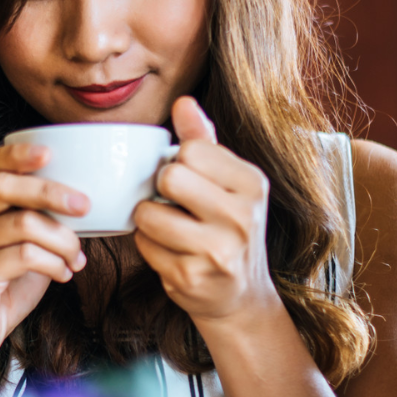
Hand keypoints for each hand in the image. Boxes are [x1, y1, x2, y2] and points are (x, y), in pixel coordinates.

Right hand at [0, 143, 88, 379]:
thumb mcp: (23, 244)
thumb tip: (86, 200)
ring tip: (76, 256)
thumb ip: (40, 219)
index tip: (51, 152)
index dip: (18, 153)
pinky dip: (54, 263)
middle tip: (85, 206)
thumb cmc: (3, 286)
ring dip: (62, 239)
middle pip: (4, 186)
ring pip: (22, 223)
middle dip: (51, 191)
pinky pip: (23, 256)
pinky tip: (64, 273)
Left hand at [132, 97, 282, 328]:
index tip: (189, 181)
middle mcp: (241, 217)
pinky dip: (148, 246)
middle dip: (161, 188)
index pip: (191, 151)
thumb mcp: (227, 182)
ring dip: (149, 219)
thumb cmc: (227, 227)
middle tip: (174, 203)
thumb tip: (183, 102)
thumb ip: (203, 141)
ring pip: (149, 213)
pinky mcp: (191, 277)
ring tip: (169, 227)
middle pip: (170, 177)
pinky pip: (144, 245)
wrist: (239, 295)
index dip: (178, 163)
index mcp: (252, 184)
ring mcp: (217, 251)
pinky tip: (170, 251)